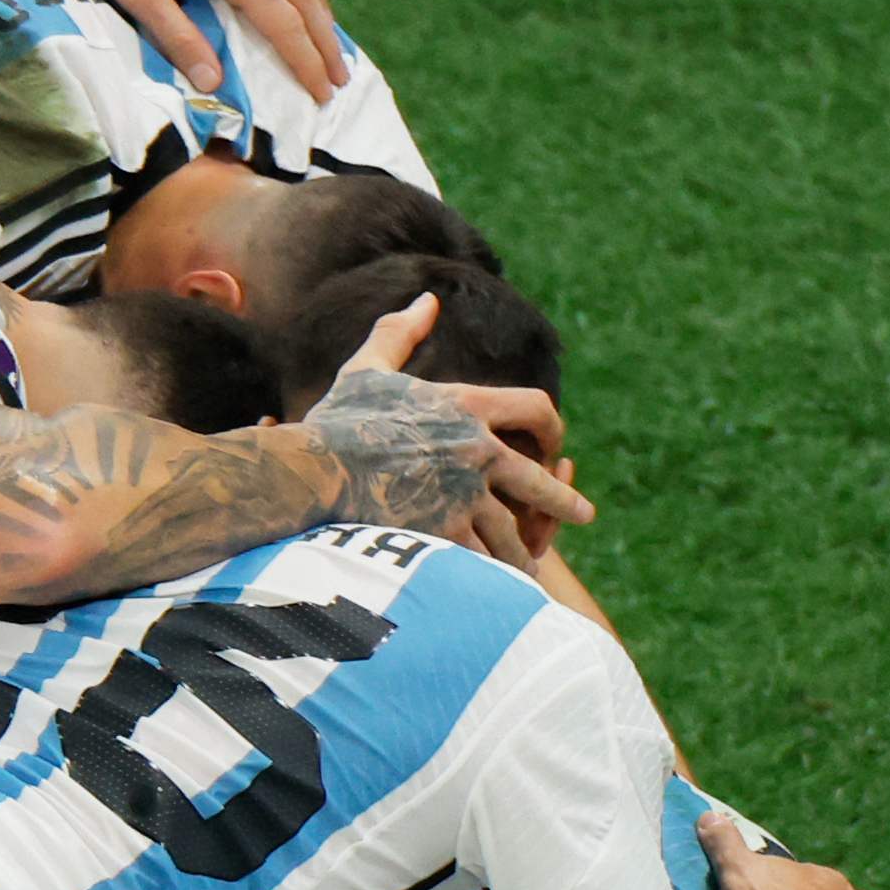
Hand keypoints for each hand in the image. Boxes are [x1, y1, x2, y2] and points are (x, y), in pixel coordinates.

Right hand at [320, 296, 594, 565]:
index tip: (555, 444)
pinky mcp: (444, 534)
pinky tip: (500, 589)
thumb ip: (400, 332)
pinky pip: (483, 561)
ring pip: (513, 530)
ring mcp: (463, 494)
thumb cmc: (333, 422)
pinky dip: (494, 578)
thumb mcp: (368, 368)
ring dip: (525, 550)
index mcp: (466, 405)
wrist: (306, 472)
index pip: (536, 409)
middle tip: (583, 514)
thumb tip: (426, 300)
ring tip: (533, 566)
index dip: (552, 427)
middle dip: (563, 500)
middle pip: (540, 479)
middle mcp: (476, 449)